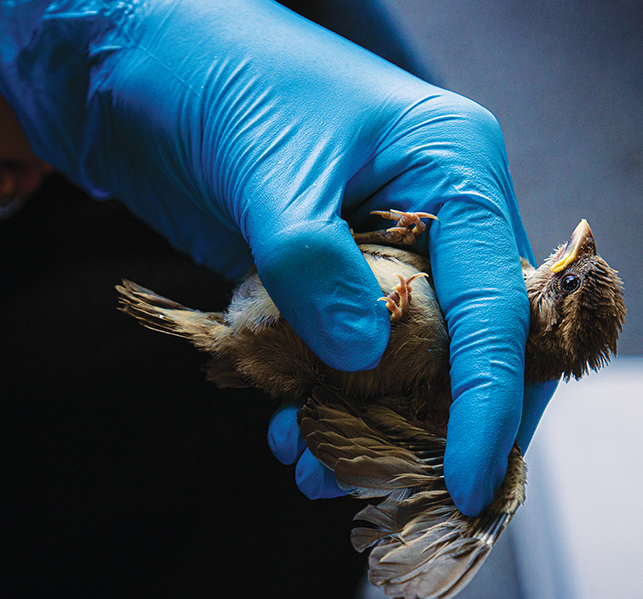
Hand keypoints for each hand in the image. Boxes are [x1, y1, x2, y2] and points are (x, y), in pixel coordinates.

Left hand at [0, 0, 556, 514]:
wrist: (143, 67)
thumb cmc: (219, 78)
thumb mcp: (270, 170)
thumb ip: (314, 265)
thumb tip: (361, 356)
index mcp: (454, 168)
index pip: (499, 304)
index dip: (489, 402)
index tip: (471, 483)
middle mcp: (438, 214)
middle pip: (472, 347)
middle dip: (431, 425)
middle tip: (380, 488)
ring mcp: (385, 249)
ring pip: (410, 363)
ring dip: (369, 423)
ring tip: (308, 464)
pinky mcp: (332, 276)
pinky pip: (351, 355)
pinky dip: (326, 398)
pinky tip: (288, 425)